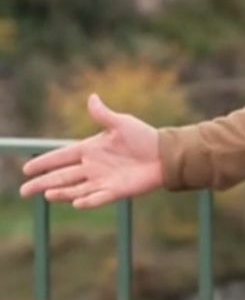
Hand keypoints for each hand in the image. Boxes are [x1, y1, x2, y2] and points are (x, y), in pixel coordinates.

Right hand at [18, 94, 163, 208]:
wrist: (165, 154)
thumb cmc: (143, 137)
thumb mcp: (122, 123)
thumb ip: (104, 114)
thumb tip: (91, 97)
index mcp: (90, 149)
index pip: (61, 157)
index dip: (44, 163)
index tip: (26, 169)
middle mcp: (92, 167)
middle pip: (61, 177)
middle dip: (42, 183)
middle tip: (24, 191)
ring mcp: (102, 180)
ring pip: (75, 189)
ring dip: (61, 193)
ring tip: (47, 194)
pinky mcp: (115, 191)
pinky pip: (97, 198)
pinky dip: (87, 201)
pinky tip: (76, 202)